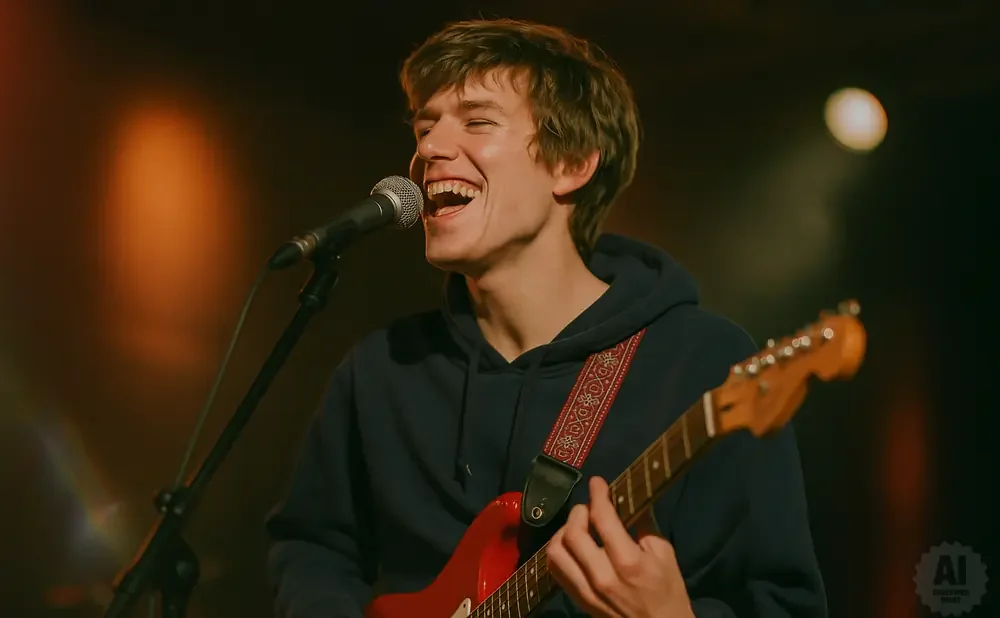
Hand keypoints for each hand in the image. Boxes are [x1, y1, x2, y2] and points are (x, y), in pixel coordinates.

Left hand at [546, 477, 694, 617]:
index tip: (597, 483)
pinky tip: (570, 546)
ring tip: (577, 527)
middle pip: (573, 533)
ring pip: (556, 552)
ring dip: (563, 532)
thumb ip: (643, 525)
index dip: (598, 495)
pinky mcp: (578, 600)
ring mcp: (586, 591)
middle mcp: (602, 576)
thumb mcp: (665, 555)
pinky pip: (555, 570)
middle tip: (588, 508)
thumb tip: (626, 499)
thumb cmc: (667, 592)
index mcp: (628, 562)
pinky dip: (558, 552)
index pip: (603, 519)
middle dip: (578, 512)